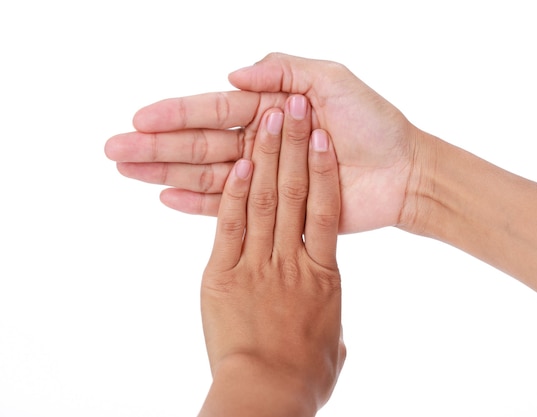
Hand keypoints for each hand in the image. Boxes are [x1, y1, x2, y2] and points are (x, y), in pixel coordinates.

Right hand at [105, 53, 433, 233]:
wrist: (403, 169)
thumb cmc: (373, 122)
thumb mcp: (331, 80)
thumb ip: (282, 71)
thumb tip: (231, 72)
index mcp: (270, 109)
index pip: (213, 110)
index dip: (175, 114)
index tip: (139, 119)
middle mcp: (262, 143)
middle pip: (199, 144)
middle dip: (156, 146)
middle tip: (113, 150)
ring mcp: (267, 176)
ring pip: (207, 175)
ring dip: (165, 174)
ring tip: (127, 173)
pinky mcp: (278, 207)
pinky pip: (232, 207)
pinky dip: (200, 204)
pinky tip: (166, 199)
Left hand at [198, 95, 344, 415]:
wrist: (268, 395)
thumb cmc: (305, 377)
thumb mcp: (331, 345)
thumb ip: (330, 322)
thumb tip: (331, 323)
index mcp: (323, 274)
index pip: (327, 209)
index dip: (326, 170)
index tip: (325, 139)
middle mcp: (291, 260)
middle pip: (294, 193)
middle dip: (295, 147)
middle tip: (295, 109)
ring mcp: (257, 264)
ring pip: (262, 201)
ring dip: (264, 157)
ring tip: (268, 120)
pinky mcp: (223, 276)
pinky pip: (230, 226)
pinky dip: (232, 193)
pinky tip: (236, 163)